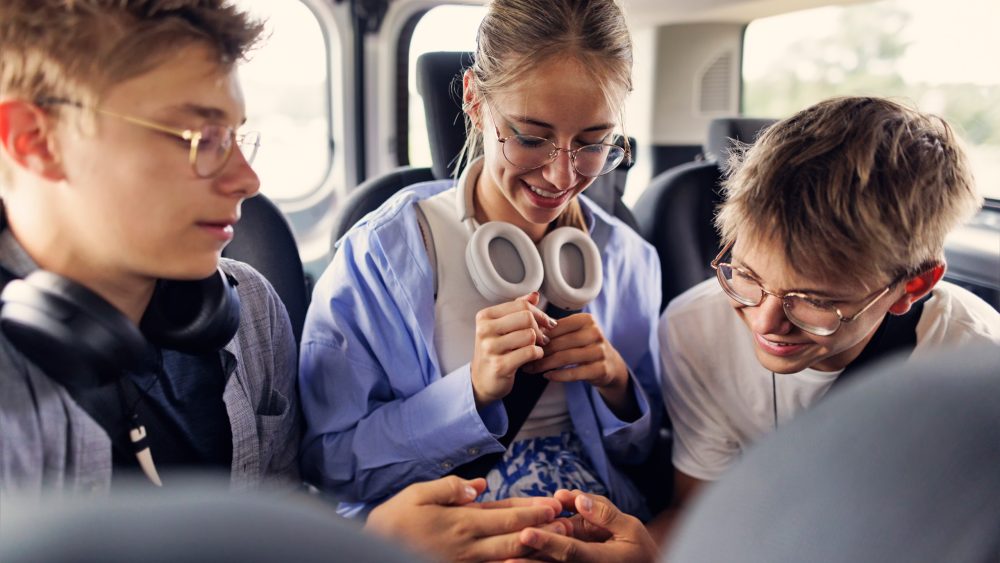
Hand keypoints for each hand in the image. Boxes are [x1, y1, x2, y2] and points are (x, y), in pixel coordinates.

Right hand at [365, 476, 565, 562]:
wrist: (374, 553)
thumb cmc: (393, 521)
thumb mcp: (417, 494)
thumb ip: (449, 487)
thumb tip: (479, 485)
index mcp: (461, 520)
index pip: (506, 514)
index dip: (532, 510)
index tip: (553, 504)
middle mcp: (469, 544)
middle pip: (515, 536)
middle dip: (542, 529)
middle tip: (567, 523)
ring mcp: (466, 561)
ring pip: (509, 555)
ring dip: (535, 547)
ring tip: (558, 541)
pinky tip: (525, 560)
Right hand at [471, 292, 557, 407]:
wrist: (483, 380)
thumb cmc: (496, 350)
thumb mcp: (503, 327)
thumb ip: (518, 309)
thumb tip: (534, 294)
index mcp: (485, 317)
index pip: (521, 305)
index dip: (539, 313)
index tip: (546, 322)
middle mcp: (484, 330)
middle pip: (526, 317)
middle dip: (540, 327)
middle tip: (543, 337)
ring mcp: (490, 348)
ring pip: (530, 335)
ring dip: (538, 343)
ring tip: (536, 347)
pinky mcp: (500, 365)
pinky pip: (530, 352)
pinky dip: (538, 354)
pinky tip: (534, 357)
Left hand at [506, 489, 658, 562]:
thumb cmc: (638, 549)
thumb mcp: (631, 528)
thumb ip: (604, 513)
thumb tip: (576, 499)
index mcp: (600, 560)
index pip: (569, 550)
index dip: (547, 542)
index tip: (525, 532)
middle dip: (525, 556)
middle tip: (502, 548)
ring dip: (522, 562)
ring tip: (495, 558)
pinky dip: (531, 562)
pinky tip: (508, 559)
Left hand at [523, 313, 633, 414]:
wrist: (609, 365)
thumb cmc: (583, 346)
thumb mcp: (573, 333)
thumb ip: (554, 329)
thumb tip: (527, 327)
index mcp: (586, 320)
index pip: (556, 326)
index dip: (538, 336)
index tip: (523, 343)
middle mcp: (595, 333)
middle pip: (559, 343)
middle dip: (539, 352)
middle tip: (523, 358)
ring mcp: (600, 351)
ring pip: (565, 358)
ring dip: (545, 365)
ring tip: (531, 369)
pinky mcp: (601, 369)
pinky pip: (574, 373)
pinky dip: (558, 375)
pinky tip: (546, 376)